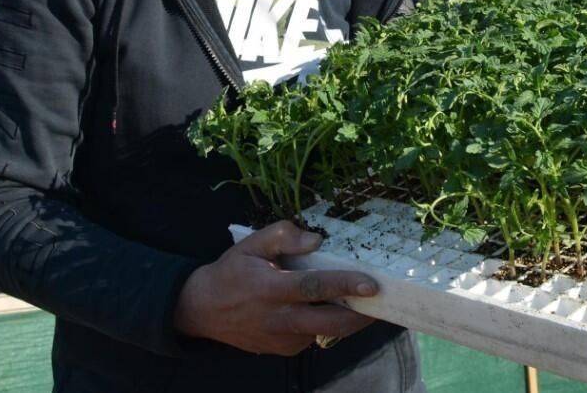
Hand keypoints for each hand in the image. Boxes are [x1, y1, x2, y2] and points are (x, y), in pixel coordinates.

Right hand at [173, 220, 378, 354]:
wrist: (203, 310)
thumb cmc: (232, 271)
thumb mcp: (251, 244)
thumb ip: (283, 235)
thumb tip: (317, 239)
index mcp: (271, 289)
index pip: (315, 287)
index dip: (345, 285)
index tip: (372, 285)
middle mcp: (279, 319)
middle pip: (331, 322)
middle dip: (362, 316)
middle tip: (383, 302)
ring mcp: (282, 339)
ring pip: (326, 331)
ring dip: (346, 318)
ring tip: (360, 300)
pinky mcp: (283, 350)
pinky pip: (313, 336)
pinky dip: (325, 322)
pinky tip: (325, 307)